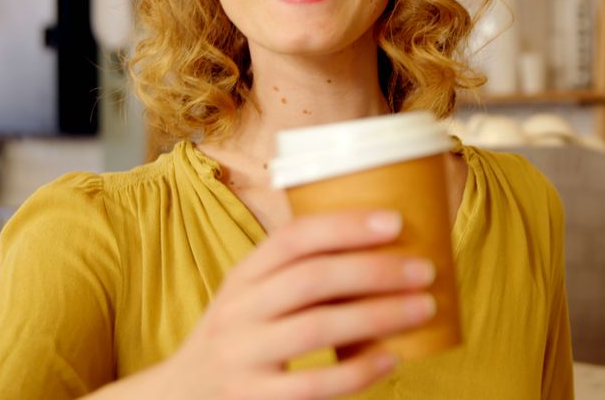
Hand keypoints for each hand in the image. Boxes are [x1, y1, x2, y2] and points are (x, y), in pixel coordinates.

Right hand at [152, 210, 435, 399]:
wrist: (181, 398)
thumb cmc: (240, 339)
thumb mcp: (251, 297)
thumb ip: (296, 275)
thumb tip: (381, 248)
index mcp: (243, 276)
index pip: (292, 239)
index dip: (344, 226)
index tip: (394, 221)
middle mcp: (238, 311)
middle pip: (311, 279)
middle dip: (375, 270)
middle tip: (424, 269)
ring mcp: (244, 357)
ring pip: (317, 328)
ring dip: (378, 314)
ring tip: (423, 306)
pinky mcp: (254, 399)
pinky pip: (313, 385)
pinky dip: (358, 370)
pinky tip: (393, 357)